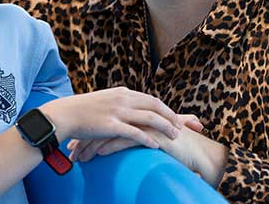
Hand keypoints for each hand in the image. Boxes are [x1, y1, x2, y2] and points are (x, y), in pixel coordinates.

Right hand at [39, 87, 183, 151]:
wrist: (65, 114)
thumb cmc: (83, 110)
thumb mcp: (105, 100)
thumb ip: (119, 103)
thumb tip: (131, 108)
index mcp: (122, 92)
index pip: (151, 98)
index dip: (166, 108)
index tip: (175, 117)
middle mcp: (123, 99)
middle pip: (155, 105)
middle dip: (171, 116)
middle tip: (182, 127)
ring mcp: (117, 111)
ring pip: (149, 118)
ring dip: (165, 127)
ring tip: (175, 137)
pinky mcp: (111, 125)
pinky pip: (134, 132)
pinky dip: (148, 138)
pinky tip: (156, 146)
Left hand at [69, 120, 228, 186]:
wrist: (196, 152)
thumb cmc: (172, 145)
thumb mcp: (150, 136)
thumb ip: (137, 132)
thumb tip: (119, 137)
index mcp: (135, 110)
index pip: (106, 119)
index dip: (90, 131)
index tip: (76, 142)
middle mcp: (138, 113)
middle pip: (104, 124)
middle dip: (86, 139)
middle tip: (72, 151)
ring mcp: (144, 123)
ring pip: (111, 132)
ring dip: (93, 146)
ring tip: (80, 158)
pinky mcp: (150, 135)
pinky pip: (125, 140)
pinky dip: (109, 147)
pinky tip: (98, 155)